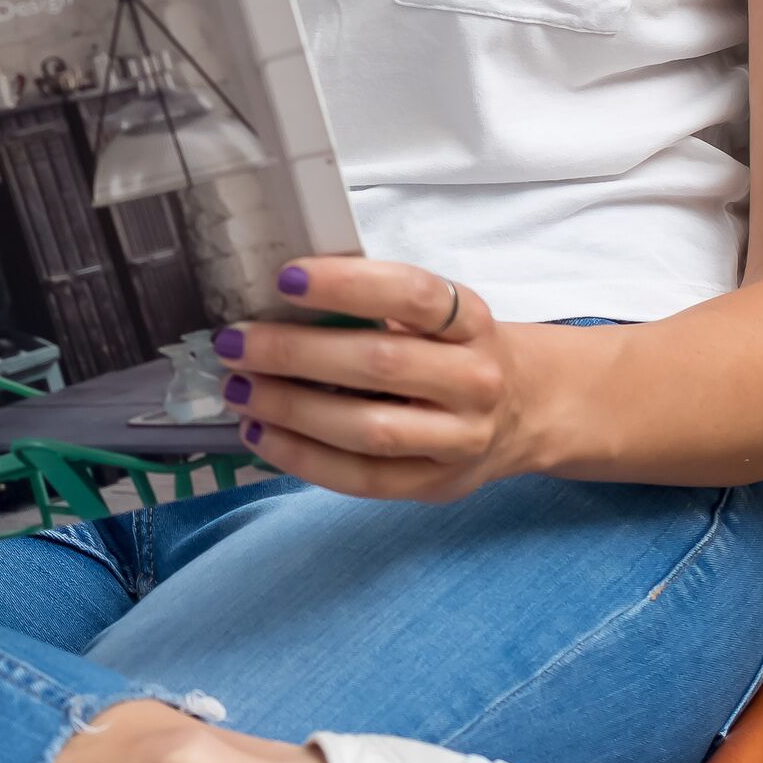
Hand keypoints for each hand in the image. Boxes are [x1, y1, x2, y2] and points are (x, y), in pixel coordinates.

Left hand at [213, 261, 543, 503]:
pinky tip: (260, 436)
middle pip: (379, 365)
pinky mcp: (437, 485)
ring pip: (368, 430)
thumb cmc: (456, 348)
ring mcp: (459, 440)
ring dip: (291, 410)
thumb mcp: (439, 314)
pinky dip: (303, 458)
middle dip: (295, 353)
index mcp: (471, 321)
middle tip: (235, 342)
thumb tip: (277, 295)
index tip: (286, 277)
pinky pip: (363, 478)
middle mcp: (474, 380)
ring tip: (239, 390)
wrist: (527, 407)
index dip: (348, 284)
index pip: (413, 295)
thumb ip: (378, 304)